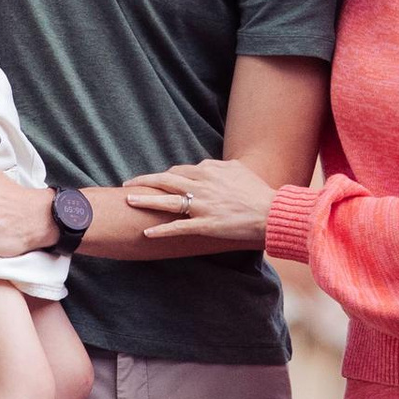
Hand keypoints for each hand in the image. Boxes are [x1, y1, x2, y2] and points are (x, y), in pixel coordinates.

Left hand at [120, 157, 274, 245]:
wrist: (270, 213)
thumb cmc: (258, 192)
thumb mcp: (239, 170)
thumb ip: (221, 166)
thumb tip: (210, 165)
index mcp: (209, 171)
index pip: (179, 170)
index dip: (165, 176)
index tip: (157, 181)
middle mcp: (201, 186)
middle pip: (165, 180)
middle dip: (144, 181)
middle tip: (128, 183)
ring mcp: (201, 206)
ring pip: (166, 201)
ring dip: (144, 200)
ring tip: (128, 200)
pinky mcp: (204, 225)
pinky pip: (177, 228)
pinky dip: (160, 231)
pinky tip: (146, 233)